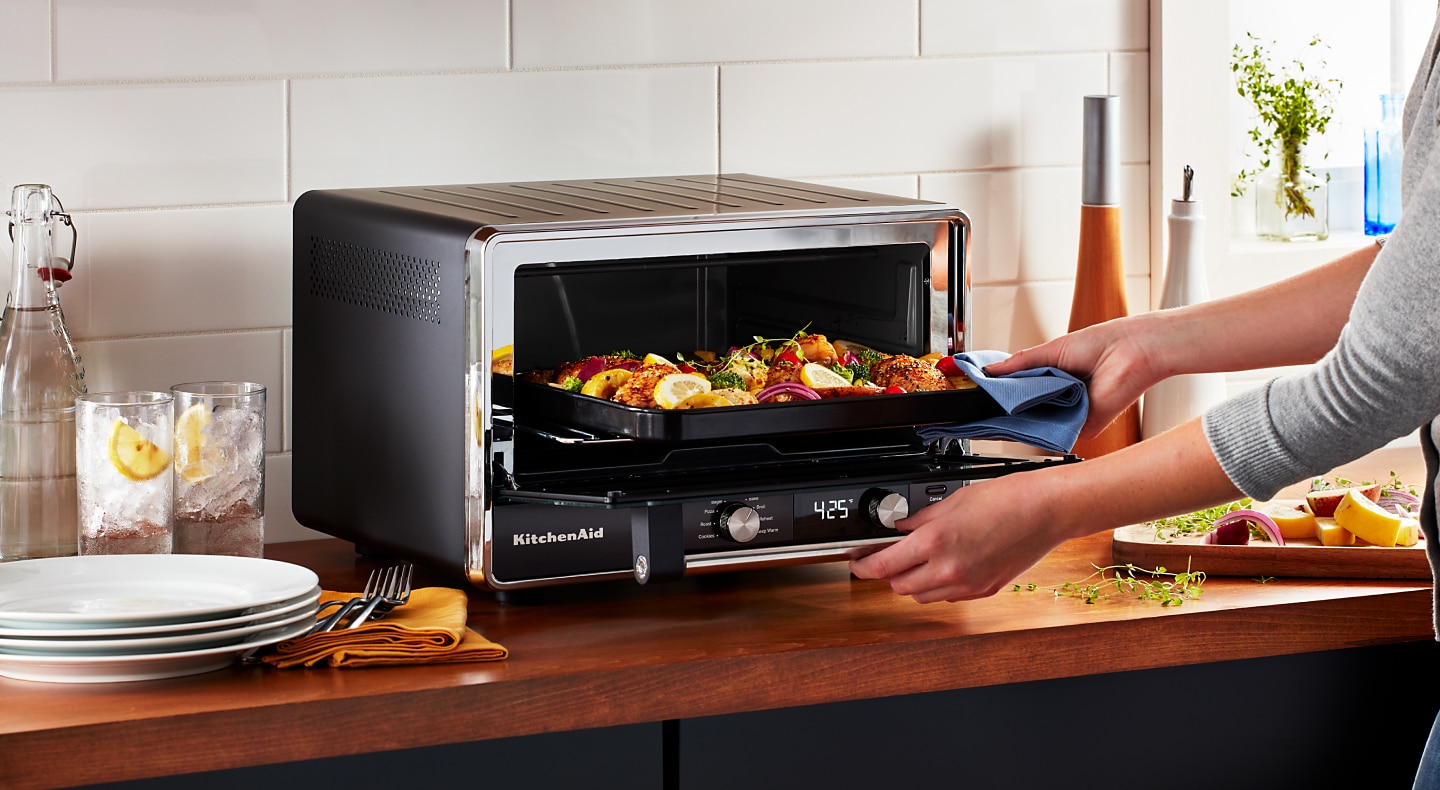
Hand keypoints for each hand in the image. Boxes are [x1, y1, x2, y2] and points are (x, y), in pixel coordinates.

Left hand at [848, 470, 1072, 602]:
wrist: (1045, 511)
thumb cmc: (1006, 499)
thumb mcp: (951, 502)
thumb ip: (919, 520)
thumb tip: (897, 528)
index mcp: (935, 542)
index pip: (883, 565)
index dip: (863, 565)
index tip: (858, 561)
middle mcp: (949, 570)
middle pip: (898, 587)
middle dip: (887, 573)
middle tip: (887, 556)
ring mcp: (967, 585)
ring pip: (921, 597)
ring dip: (911, 583)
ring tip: (916, 561)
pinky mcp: (984, 592)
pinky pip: (947, 597)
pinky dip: (937, 587)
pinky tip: (944, 567)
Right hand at [983, 316, 1160, 438]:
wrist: (1132, 350)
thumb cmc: (1103, 344)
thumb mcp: (1051, 351)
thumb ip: (1019, 364)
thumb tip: (989, 370)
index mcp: (1055, 382)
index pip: (1020, 395)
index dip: (999, 397)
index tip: (977, 396)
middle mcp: (1062, 402)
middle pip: (1024, 413)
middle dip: (1000, 412)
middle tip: (974, 410)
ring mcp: (1071, 417)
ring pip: (1034, 424)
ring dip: (1012, 420)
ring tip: (987, 413)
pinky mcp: (1081, 428)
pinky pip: (1052, 431)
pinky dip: (1032, 426)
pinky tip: (1013, 420)